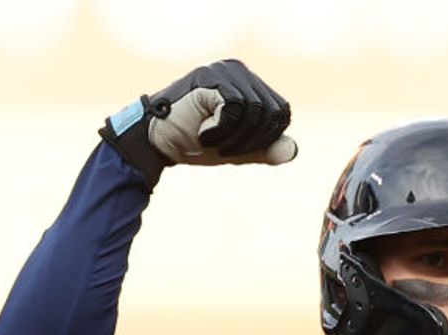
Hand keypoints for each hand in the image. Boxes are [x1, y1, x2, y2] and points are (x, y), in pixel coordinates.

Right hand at [100, 59, 297, 185]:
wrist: (156, 143)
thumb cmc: (194, 143)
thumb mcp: (237, 148)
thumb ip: (264, 149)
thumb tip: (292, 150)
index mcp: (248, 83)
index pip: (281, 112)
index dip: (266, 138)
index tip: (238, 149)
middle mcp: (238, 71)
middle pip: (272, 112)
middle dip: (251, 141)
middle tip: (222, 147)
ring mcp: (224, 71)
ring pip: (255, 112)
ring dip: (233, 138)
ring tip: (208, 139)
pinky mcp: (210, 78)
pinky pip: (235, 109)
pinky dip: (220, 130)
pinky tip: (201, 132)